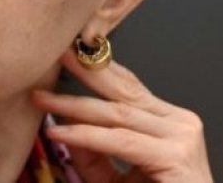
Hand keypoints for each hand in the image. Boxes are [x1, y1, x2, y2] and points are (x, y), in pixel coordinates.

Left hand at [31, 50, 212, 182]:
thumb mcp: (112, 176)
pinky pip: (120, 141)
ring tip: (42, 98)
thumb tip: (60, 120)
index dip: (95, 68)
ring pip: (116, 114)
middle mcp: (178, 123)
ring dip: (73, 105)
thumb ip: (90, 150)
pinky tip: (59, 131)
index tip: (67, 52)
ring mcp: (180, 137)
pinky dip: (85, 135)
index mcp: (167, 121)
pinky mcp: (176, 157)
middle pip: (122, 91)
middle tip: (55, 55)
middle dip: (84, 71)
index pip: (127, 87)